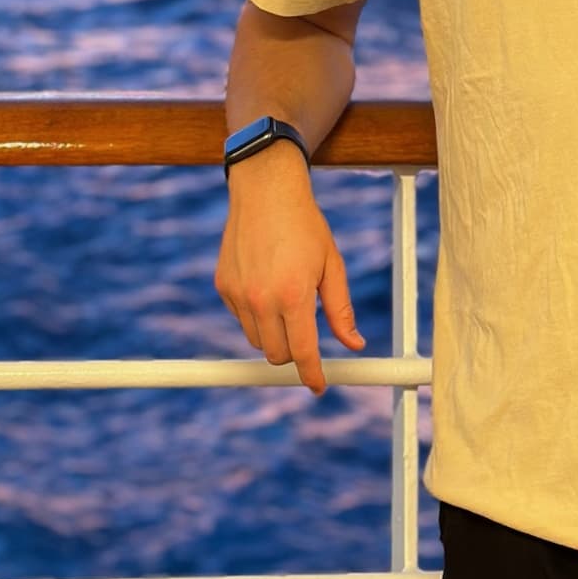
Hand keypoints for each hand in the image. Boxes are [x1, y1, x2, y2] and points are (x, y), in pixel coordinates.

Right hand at [214, 143, 364, 395]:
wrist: (265, 192)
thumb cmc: (306, 226)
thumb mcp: (331, 265)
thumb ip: (340, 310)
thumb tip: (354, 345)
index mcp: (294, 295)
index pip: (302, 353)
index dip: (312, 375)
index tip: (319, 386)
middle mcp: (261, 299)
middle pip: (276, 354)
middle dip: (293, 352)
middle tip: (306, 334)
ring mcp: (238, 294)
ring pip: (257, 339)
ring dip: (273, 334)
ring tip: (286, 299)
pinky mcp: (223, 286)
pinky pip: (241, 317)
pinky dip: (255, 313)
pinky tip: (266, 283)